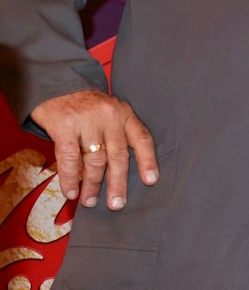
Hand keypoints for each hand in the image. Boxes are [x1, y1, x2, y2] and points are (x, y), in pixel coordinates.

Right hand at [30, 89, 157, 210]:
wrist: (56, 85)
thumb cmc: (87, 106)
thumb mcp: (110, 112)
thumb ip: (119, 133)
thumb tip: (122, 172)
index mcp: (124, 114)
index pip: (142, 139)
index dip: (148, 161)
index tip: (151, 181)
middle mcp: (109, 117)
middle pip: (118, 155)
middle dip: (118, 183)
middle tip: (117, 204)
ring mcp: (86, 121)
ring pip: (94, 160)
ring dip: (92, 185)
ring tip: (90, 201)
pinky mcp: (64, 126)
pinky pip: (69, 157)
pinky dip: (70, 178)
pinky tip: (71, 191)